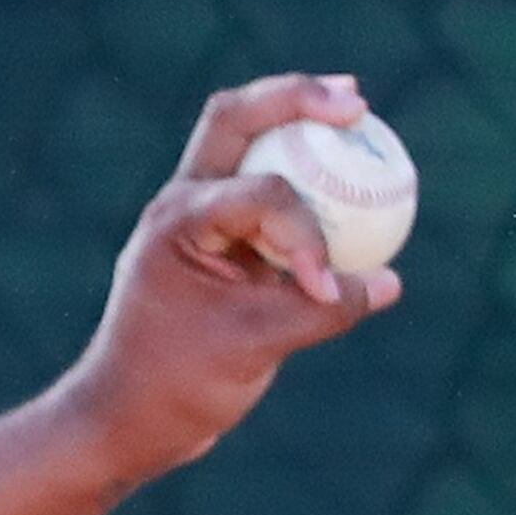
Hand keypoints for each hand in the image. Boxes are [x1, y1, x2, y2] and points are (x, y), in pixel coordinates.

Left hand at [54, 72, 400, 480]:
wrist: (126, 418)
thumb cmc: (176, 384)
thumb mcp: (256, 348)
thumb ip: (324, 312)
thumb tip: (389, 282)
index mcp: (178, 222)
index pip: (262, 195)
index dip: (309, 233)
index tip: (323, 291)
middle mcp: (182, 205)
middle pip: (234, 119)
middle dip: (294, 97)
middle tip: (354, 96)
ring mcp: (198, 219)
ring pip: (245, 142)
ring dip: (296, 119)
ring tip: (351, 102)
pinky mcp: (219, 241)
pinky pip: (267, 190)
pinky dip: (306, 174)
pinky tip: (350, 167)